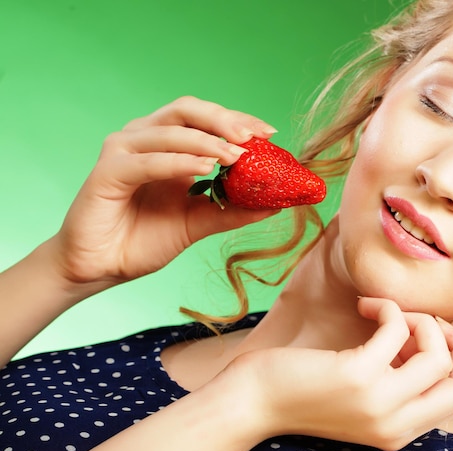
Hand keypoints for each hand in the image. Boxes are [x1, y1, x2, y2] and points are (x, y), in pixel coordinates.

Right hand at [51, 96, 278, 287]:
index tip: (269, 133)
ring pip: (169, 131)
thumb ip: (233, 211)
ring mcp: (124, 151)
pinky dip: (177, 162)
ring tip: (236, 157)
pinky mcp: (107, 171)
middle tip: (252, 137)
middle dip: (223, 120)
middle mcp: (146, 138)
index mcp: (168, 144)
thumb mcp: (199, 223)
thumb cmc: (145, 239)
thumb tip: (277, 203)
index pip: (206, 119)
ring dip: (206, 141)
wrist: (103, 267)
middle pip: (187, 110)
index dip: (237, 121)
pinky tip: (204, 168)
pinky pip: (147, 160)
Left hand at [230, 297, 452, 450]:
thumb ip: (398, 380)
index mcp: (400, 432)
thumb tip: (433, 338)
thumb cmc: (303, 390)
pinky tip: (364, 306)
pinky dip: (387, 308)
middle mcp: (395, 424)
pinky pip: (397, 329)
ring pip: (437, 354)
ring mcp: (379, 402)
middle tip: (427, 318)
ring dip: (419, 320)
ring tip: (386, 313)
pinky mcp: (359, 375)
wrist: (253, 401)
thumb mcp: (361, 395)